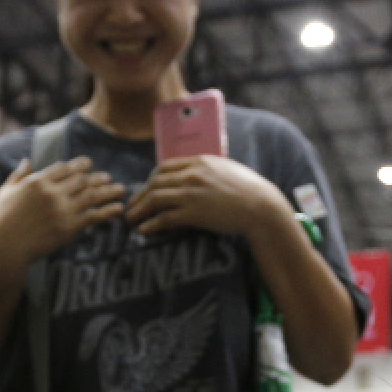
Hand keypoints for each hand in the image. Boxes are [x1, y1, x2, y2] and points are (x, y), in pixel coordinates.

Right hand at [0, 156, 126, 264]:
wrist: (4, 248)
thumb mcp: (4, 193)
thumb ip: (18, 176)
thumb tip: (26, 160)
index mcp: (37, 182)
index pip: (63, 168)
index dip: (78, 165)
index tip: (88, 164)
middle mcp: (52, 192)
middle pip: (81, 180)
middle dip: (97, 177)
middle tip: (108, 177)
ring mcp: (62, 209)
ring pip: (91, 195)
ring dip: (108, 191)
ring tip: (121, 189)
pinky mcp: (68, 227)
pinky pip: (93, 216)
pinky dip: (108, 211)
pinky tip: (118, 208)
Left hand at [124, 154, 281, 237]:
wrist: (260, 206)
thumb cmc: (249, 190)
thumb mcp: (225, 170)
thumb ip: (207, 170)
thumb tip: (195, 176)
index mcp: (199, 161)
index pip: (164, 166)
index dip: (150, 179)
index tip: (146, 189)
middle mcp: (192, 174)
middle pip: (154, 182)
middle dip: (139, 196)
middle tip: (131, 207)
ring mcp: (191, 193)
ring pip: (155, 199)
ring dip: (139, 210)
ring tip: (131, 220)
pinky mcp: (193, 213)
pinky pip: (164, 218)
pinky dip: (151, 224)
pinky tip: (144, 230)